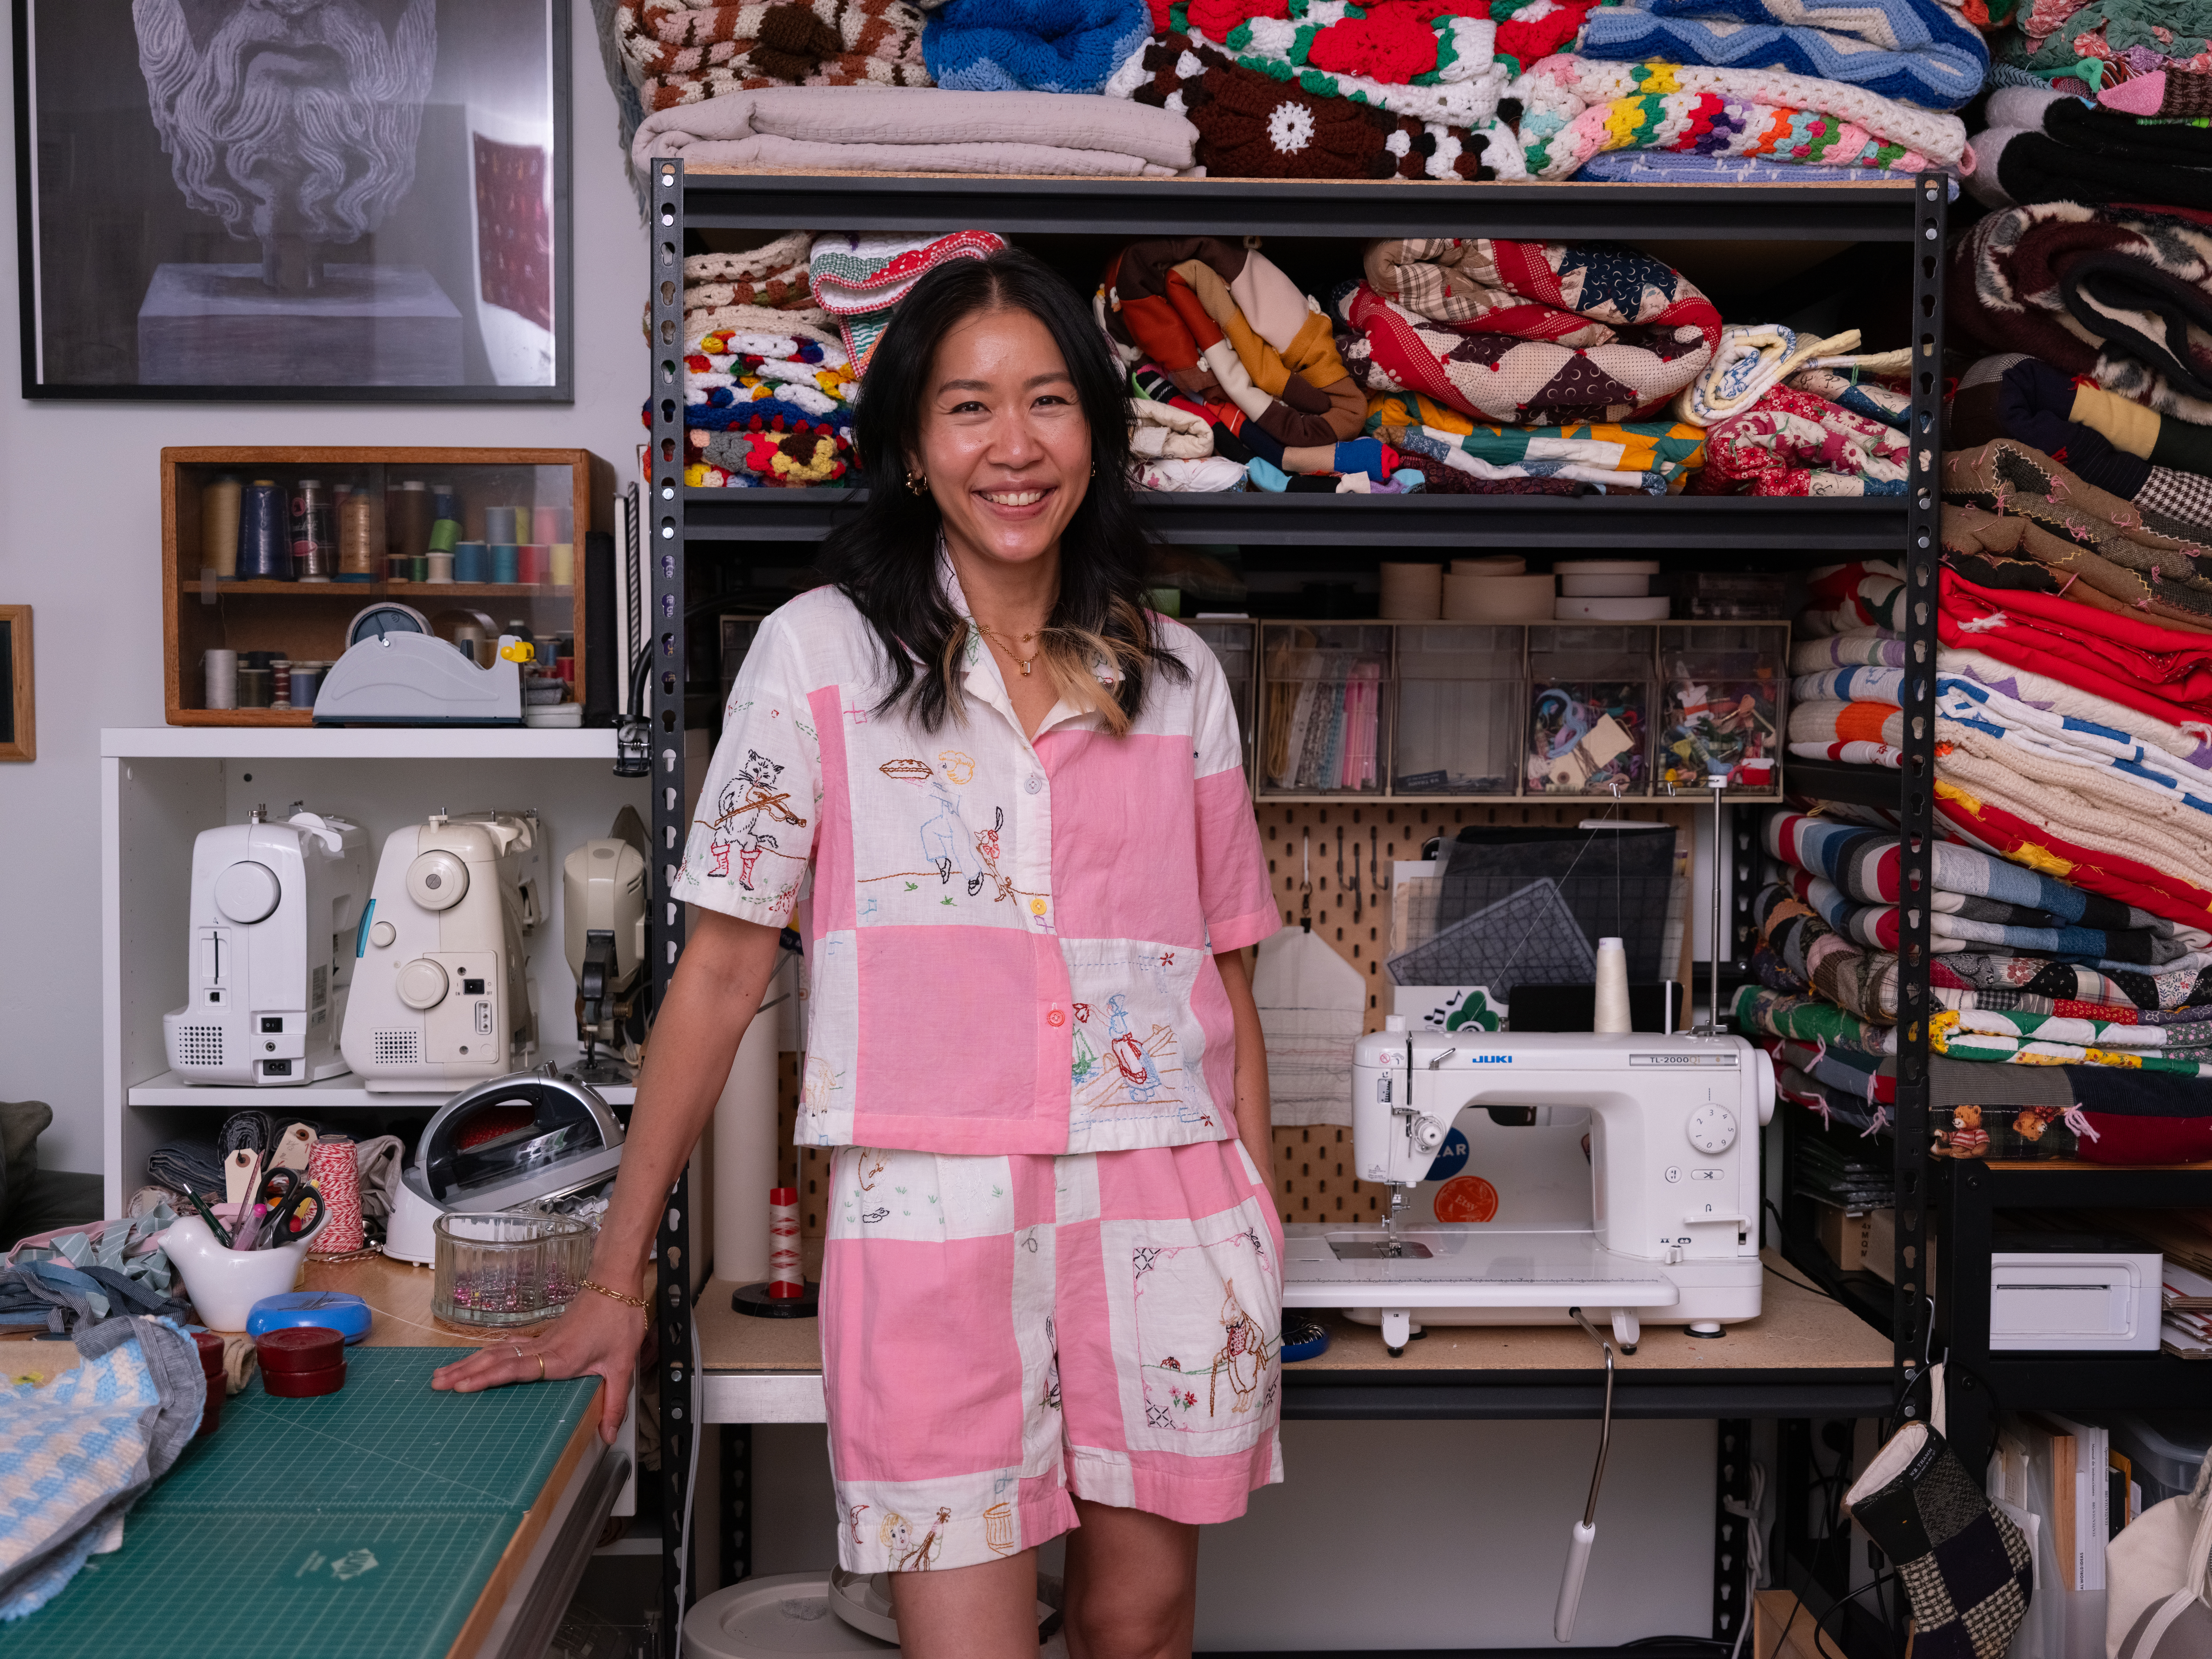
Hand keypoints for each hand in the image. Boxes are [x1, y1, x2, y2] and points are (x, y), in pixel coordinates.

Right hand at [430, 1285, 644, 1442]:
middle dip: (465, 1372)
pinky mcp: (543, 1335)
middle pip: (497, 1359)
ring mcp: (541, 1339)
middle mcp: (544, 1347)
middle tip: (437, 1385)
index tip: (462, 1387)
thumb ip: (615, 1403)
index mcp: (560, 1358)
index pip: (516, 1370)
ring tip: (444, 1374)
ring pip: (498, 1351)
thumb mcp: (623, 1364)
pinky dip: (488, 1353)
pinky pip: (508, 1345)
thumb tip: (608, 1437)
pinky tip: (477, 1358)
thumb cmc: (619, 1320)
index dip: (487, 1378)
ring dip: (470, 1362)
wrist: (616, 1285)